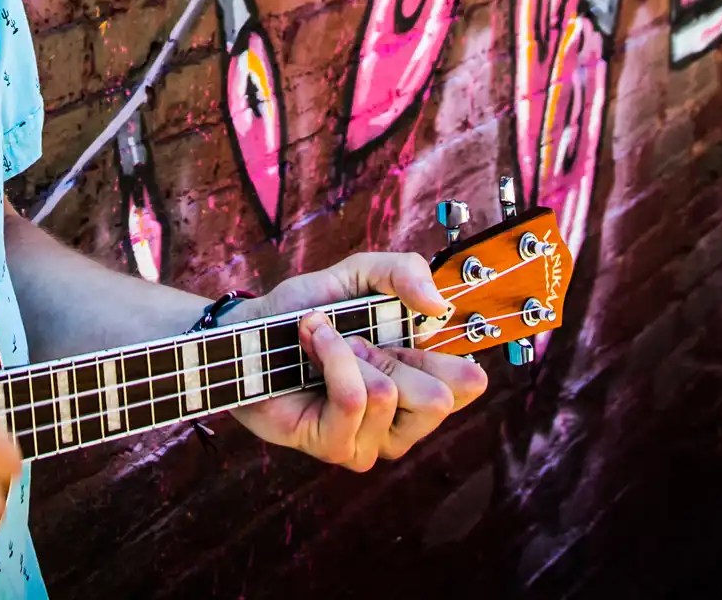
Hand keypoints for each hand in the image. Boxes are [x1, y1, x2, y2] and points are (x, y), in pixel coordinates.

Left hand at [229, 252, 487, 469]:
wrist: (251, 329)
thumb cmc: (308, 307)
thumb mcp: (360, 275)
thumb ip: (404, 272)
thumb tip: (439, 305)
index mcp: (423, 381)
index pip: (470, 383)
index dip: (450, 354)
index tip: (413, 326)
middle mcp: (405, 421)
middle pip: (439, 398)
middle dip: (392, 355)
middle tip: (357, 338)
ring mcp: (372, 442)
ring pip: (388, 394)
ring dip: (349, 353)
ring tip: (325, 344)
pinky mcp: (337, 448)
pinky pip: (353, 399)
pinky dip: (331, 360)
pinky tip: (313, 349)